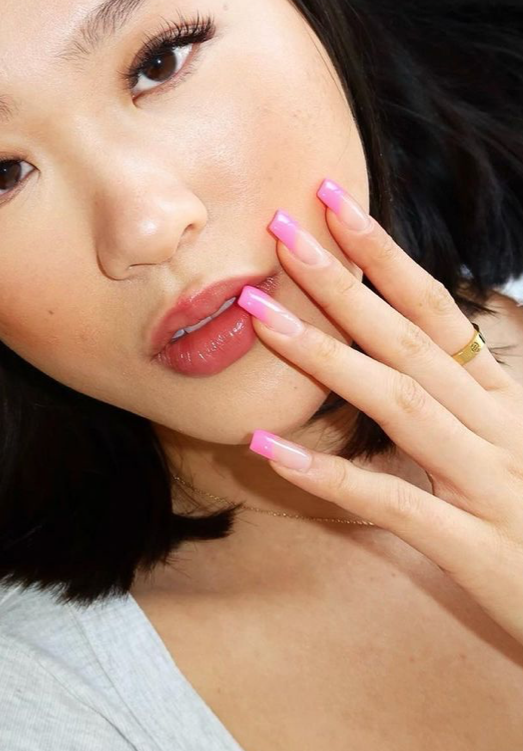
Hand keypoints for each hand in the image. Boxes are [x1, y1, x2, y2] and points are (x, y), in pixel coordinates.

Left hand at [235, 176, 522, 647]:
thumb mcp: (516, 449)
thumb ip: (470, 403)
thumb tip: (414, 351)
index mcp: (506, 402)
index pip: (438, 311)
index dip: (384, 254)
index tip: (333, 201)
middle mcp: (501, 429)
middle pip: (409, 340)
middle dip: (341, 282)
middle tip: (280, 230)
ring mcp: (492, 486)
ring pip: (399, 404)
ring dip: (324, 355)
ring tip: (255, 315)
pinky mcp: (478, 549)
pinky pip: (396, 505)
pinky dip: (331, 476)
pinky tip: (269, 448)